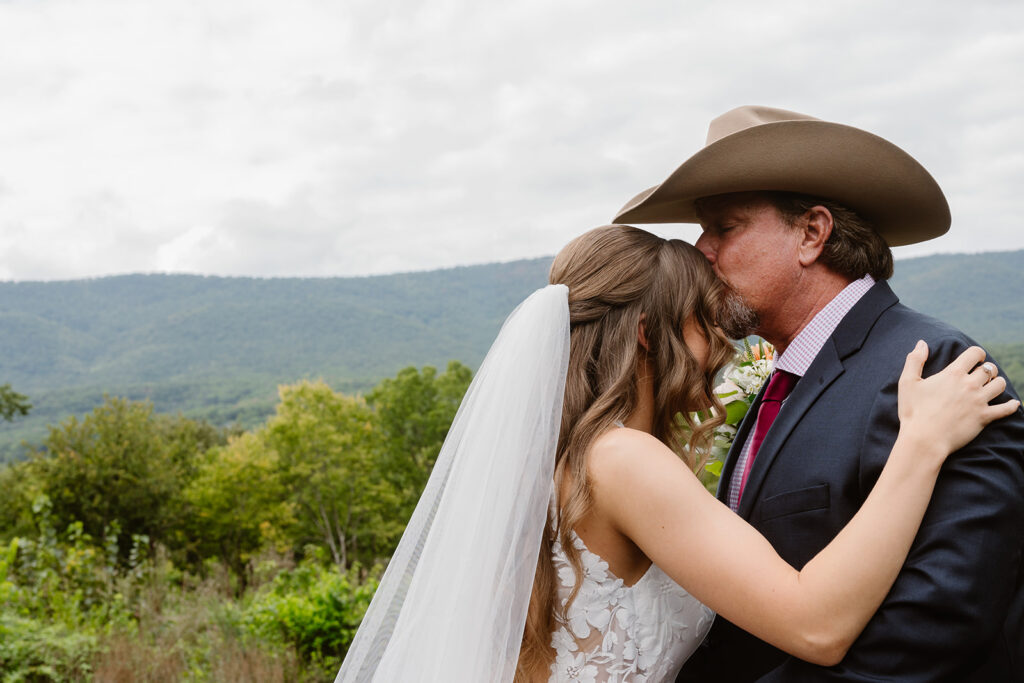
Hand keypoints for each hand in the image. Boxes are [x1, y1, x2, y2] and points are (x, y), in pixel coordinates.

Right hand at [897, 341, 1019, 456]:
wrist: (924, 439)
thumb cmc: (913, 411)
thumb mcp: (907, 382)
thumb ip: (914, 360)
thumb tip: (922, 343)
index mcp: (953, 374)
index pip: (974, 354)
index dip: (977, 354)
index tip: (975, 358)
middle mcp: (970, 385)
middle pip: (990, 369)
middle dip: (986, 370)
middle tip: (980, 375)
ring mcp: (979, 401)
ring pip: (1000, 385)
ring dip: (997, 383)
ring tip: (991, 386)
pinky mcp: (984, 417)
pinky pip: (1006, 409)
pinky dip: (1011, 406)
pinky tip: (1013, 404)